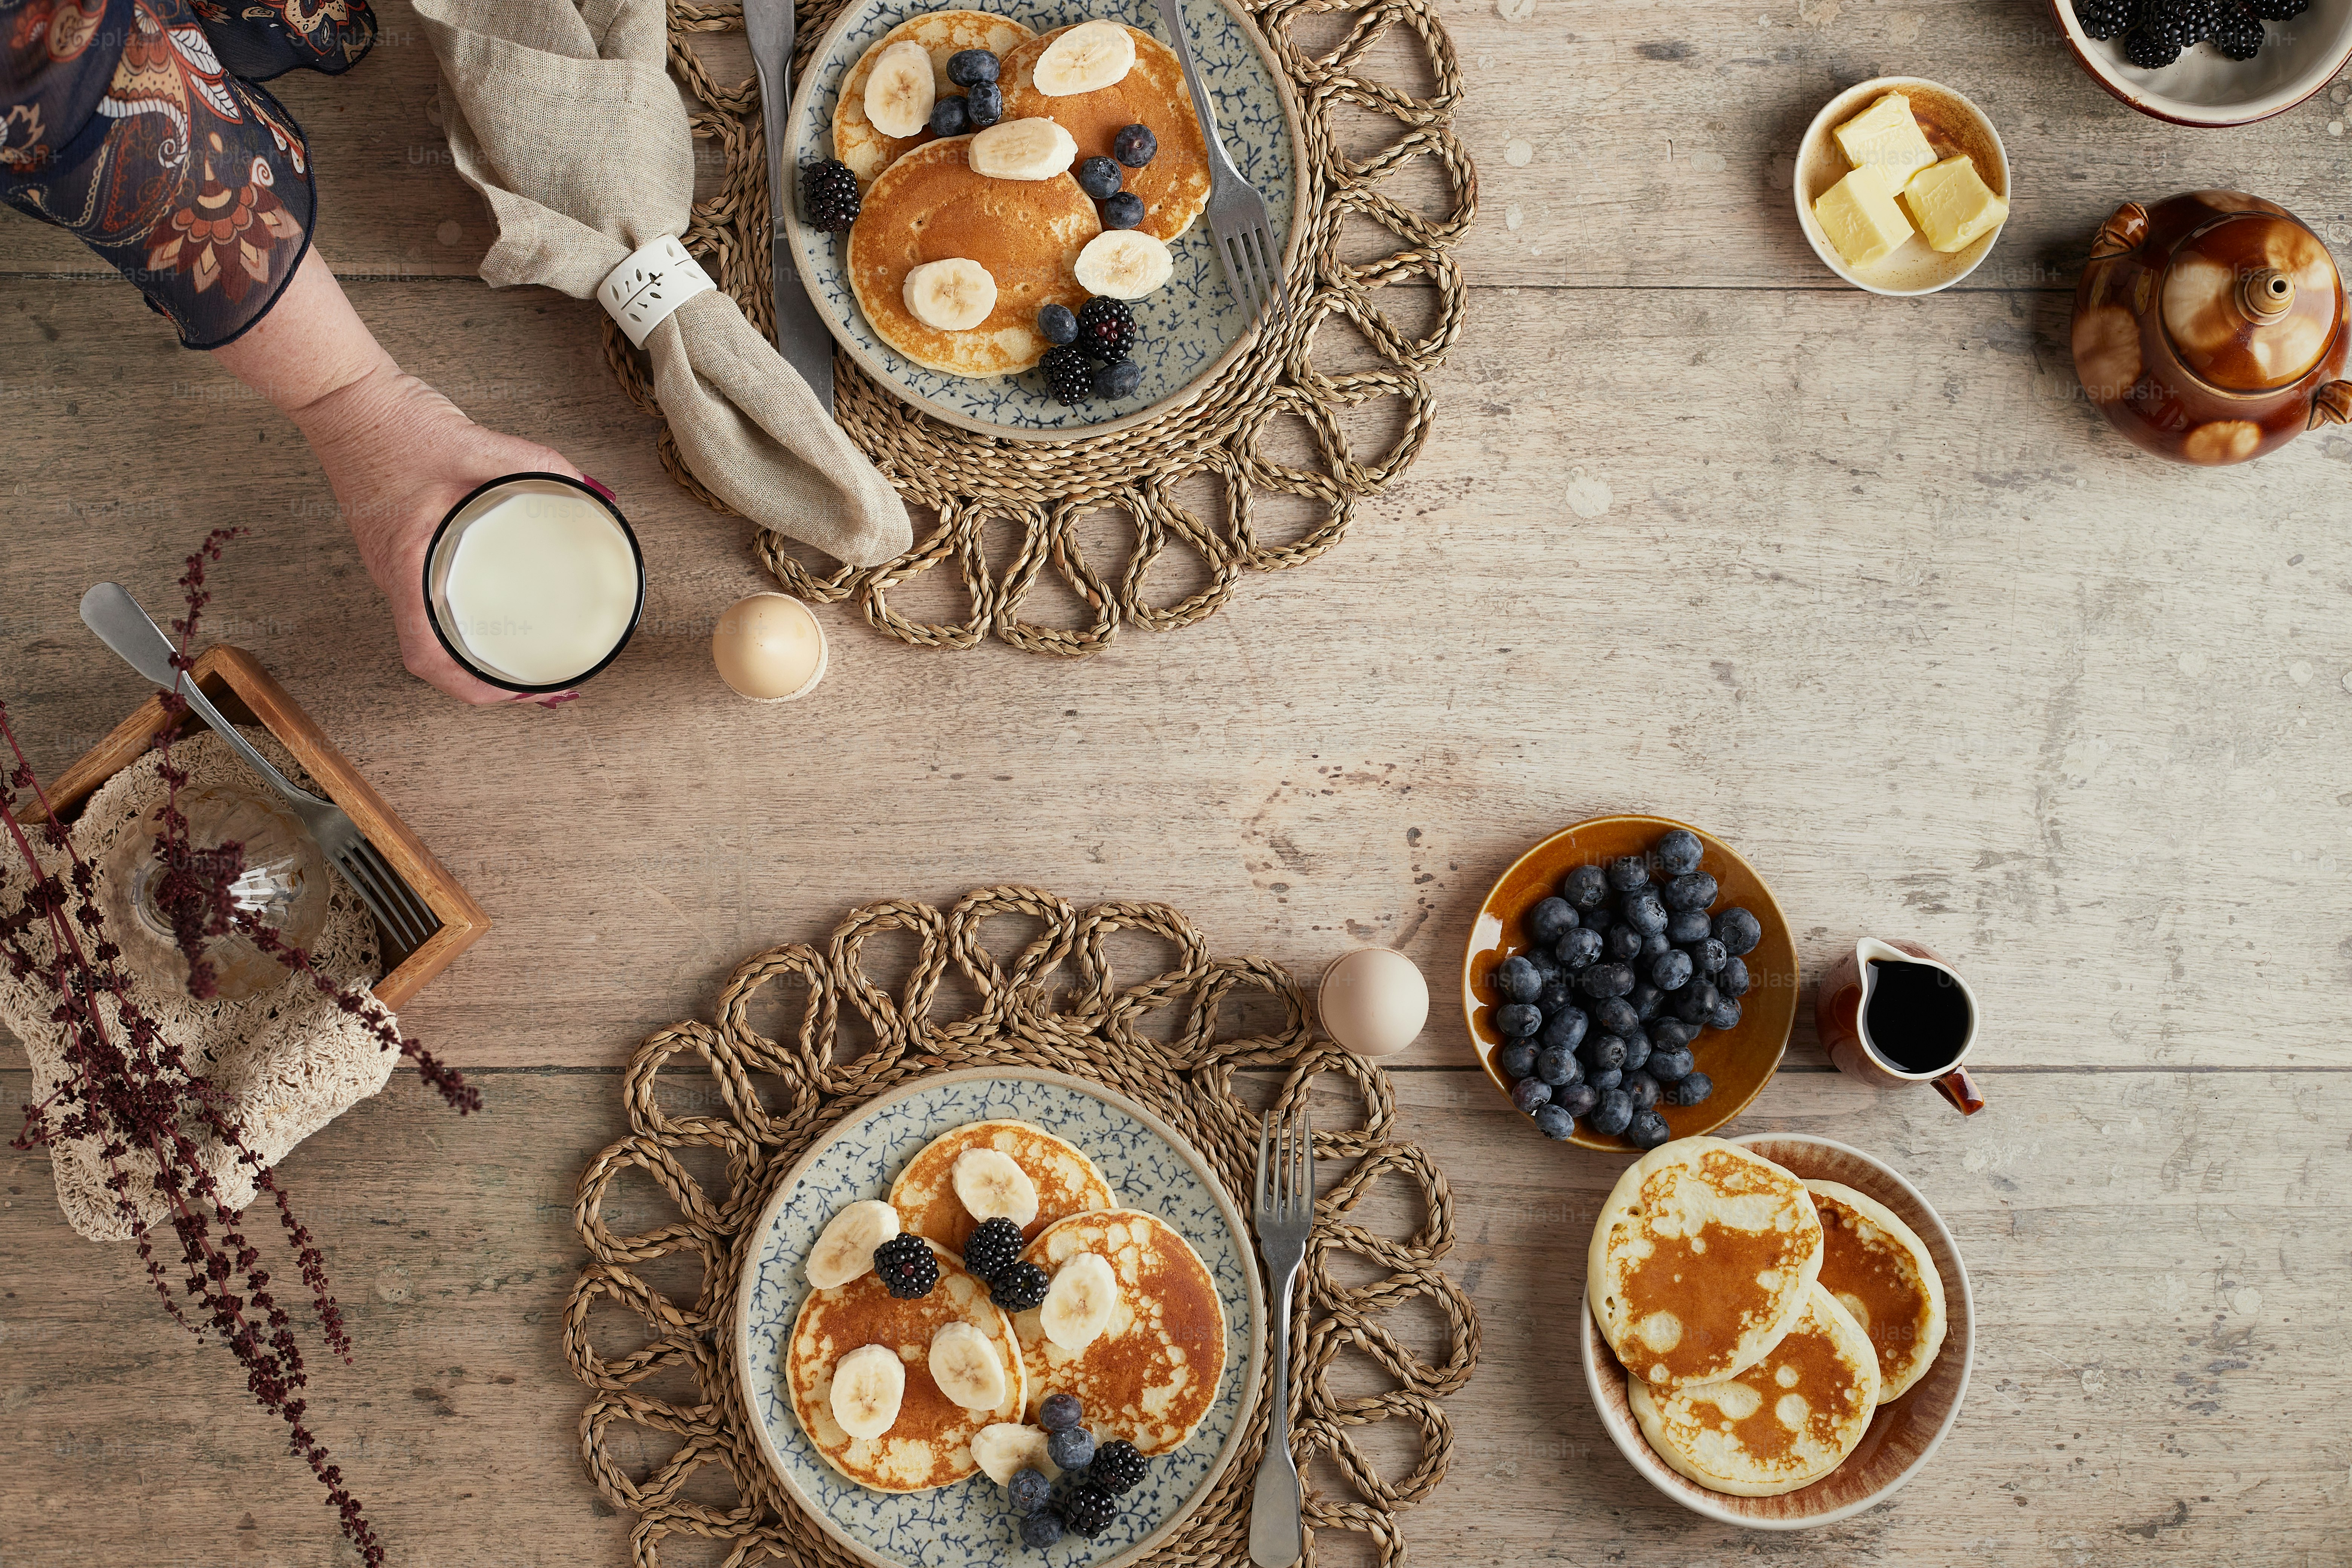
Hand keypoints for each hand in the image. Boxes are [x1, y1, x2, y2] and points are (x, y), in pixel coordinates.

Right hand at [292, 363, 584, 704]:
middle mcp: (392, 575)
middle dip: (487, 682)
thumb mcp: (474, 444)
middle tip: (541, 683)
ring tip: (524, 658)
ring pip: (430, 633)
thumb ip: (535, 464)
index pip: (427, 657)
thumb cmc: (390, 423)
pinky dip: (461, 620)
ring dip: (473, 655)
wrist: (339, 395)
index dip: (474, 688)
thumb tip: (590, 491)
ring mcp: (391, 564)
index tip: (523, 691)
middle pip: (434, 658)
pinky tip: (494, 609)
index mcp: (404, 565)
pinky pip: (428, 600)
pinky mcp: (396, 547)